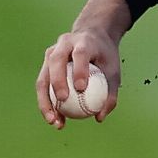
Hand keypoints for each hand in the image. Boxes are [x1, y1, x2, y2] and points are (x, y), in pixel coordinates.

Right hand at [36, 0, 129, 128]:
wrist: (92, 37)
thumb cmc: (105, 57)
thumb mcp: (113, 72)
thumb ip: (110, 94)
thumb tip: (99, 117)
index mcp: (84, 42)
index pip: (80, 54)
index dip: (79, 70)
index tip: (81, 88)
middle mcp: (64, 44)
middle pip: (56, 61)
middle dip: (57, 81)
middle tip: (63, 101)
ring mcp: (52, 52)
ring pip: (44, 75)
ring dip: (45, 99)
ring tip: (53, 120)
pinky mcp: (46, 62)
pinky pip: (43, 83)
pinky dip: (46, 101)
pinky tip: (53, 118)